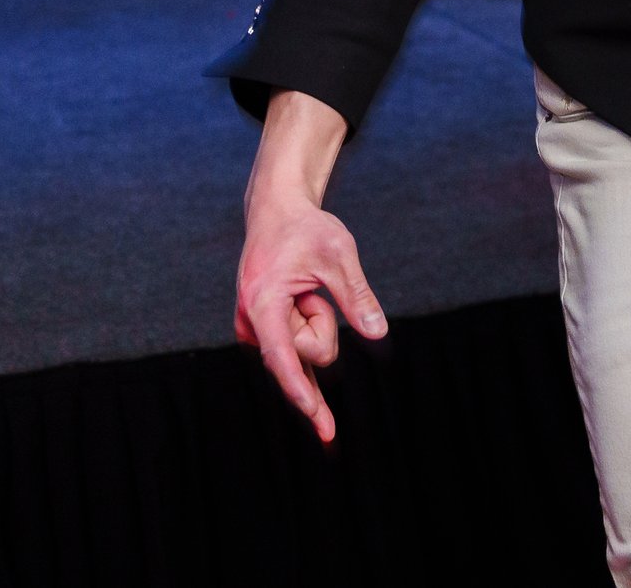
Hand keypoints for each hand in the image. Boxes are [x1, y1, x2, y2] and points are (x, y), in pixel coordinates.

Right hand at [234, 90, 387, 442]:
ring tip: (305, 288)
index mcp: (263, 302)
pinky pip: (298, 352)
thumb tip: (378, 332)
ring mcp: (256, 331)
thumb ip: (356, 294)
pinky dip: (312, 335)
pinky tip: (309, 325)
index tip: (317, 417)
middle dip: (324, 323)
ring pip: (306, 351)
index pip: (283, 355)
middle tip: (313, 286)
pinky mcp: (265, 333)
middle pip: (308, 353)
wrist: (276, 212)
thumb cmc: (306, 228)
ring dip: (317, 319)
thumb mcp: (339, 252)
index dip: (301, 389)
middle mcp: (252, 323)